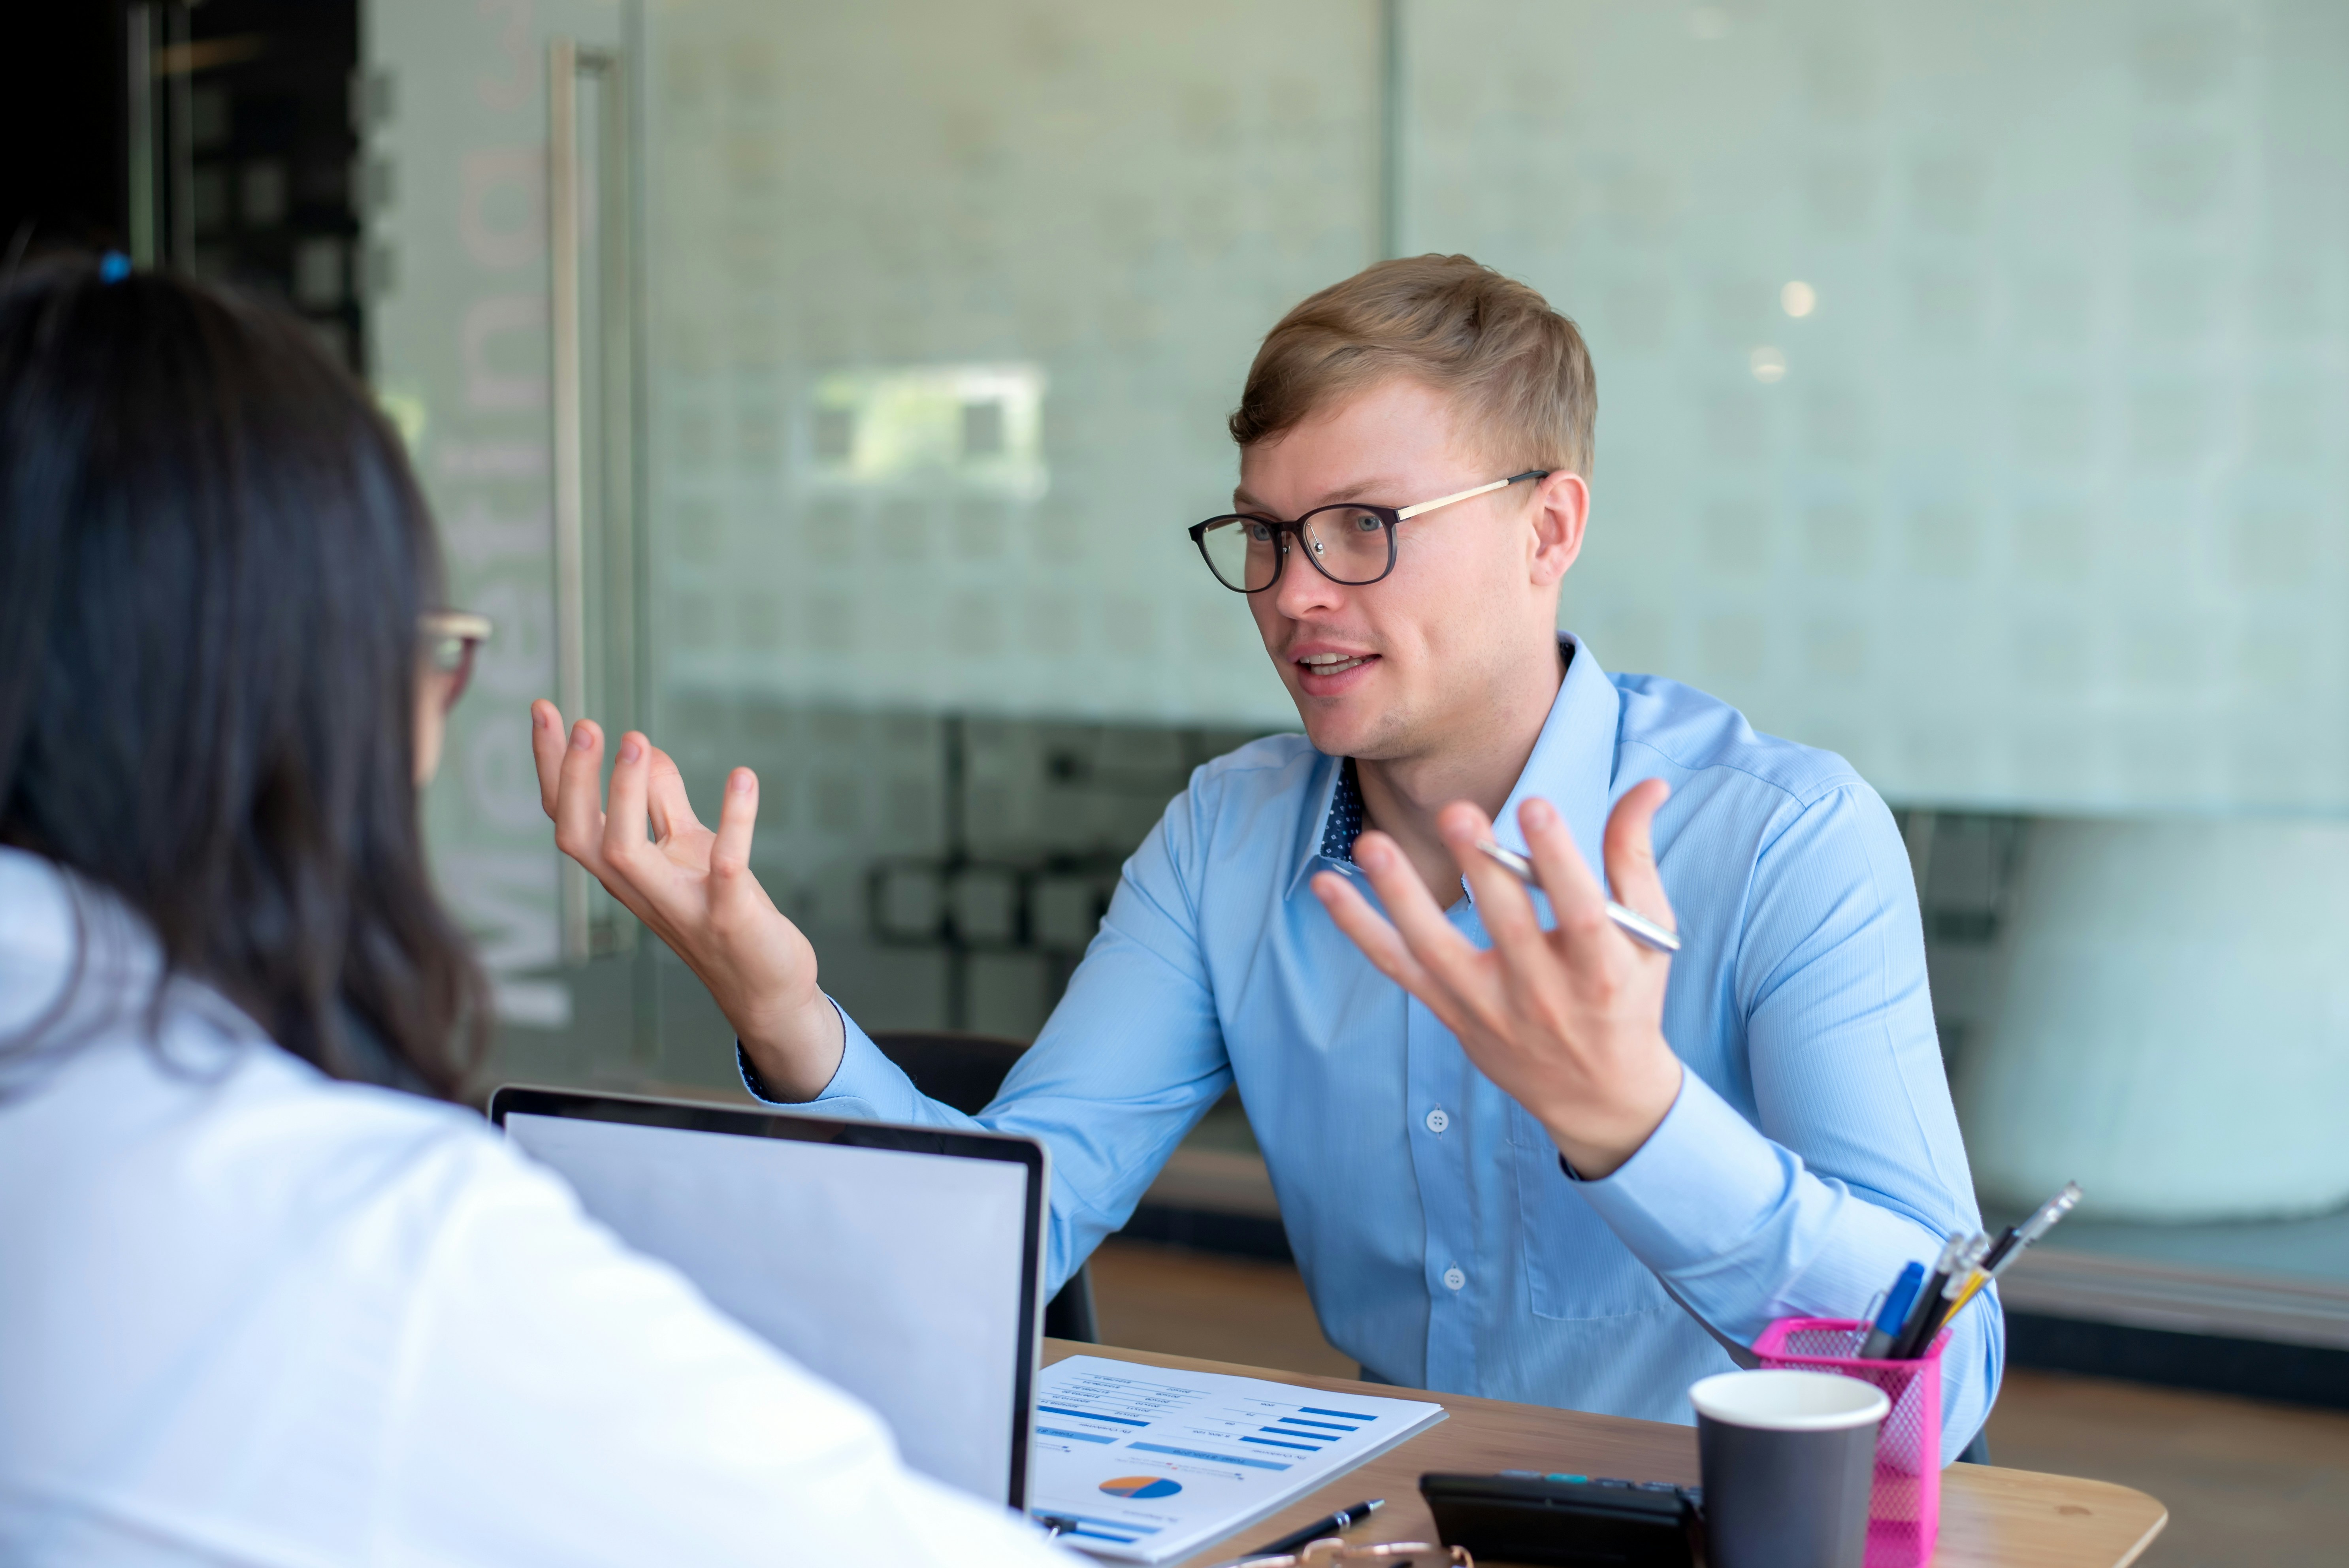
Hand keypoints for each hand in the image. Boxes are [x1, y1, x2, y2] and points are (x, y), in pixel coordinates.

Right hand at [530, 700, 843, 1098]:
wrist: (765, 988)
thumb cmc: (720, 912)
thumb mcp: (688, 847)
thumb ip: (664, 801)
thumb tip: (643, 746)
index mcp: (625, 871)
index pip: (569, 817)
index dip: (552, 767)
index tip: (544, 709)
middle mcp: (641, 891)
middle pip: (581, 838)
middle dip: (576, 781)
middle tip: (588, 724)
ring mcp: (682, 907)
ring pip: (628, 856)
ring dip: (627, 796)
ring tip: (637, 740)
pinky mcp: (729, 917)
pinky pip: (725, 867)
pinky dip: (735, 821)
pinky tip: (743, 776)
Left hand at [1310, 782, 1683, 1178]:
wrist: (1600, 1095)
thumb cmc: (1627, 997)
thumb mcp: (1647, 933)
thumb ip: (1634, 857)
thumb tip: (1649, 786)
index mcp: (1601, 969)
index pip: (1582, 912)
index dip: (1560, 860)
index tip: (1536, 805)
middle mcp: (1543, 994)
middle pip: (1508, 927)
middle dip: (1482, 868)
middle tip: (1456, 813)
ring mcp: (1489, 1008)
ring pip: (1437, 951)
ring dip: (1400, 897)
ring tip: (1371, 844)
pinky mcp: (1451, 1013)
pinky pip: (1398, 969)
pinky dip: (1360, 929)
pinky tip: (1326, 887)